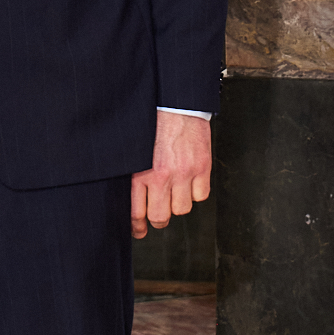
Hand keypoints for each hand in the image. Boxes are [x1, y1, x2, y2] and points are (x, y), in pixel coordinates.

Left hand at [130, 113, 211, 237]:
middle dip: (157, 220)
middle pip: (160, 216)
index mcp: (140, 172)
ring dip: (177, 204)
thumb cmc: (153, 124)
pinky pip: (201, 196)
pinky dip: (196, 193)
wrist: (176, 104)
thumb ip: (133, 174)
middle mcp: (162, 176)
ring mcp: (184, 173)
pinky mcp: (202, 168)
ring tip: (174, 193)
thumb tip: (132, 199)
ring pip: (182, 209)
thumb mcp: (134, 150)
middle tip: (157, 215)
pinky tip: (189, 183)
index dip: (137, 225)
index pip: (136, 211)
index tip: (138, 230)